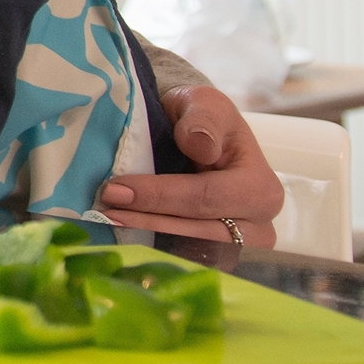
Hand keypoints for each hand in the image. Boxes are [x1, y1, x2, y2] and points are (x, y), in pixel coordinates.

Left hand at [96, 85, 284, 248]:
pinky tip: (120, 234)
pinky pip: (183, 258)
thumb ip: (204, 119)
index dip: (160, 196)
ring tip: (106, 222)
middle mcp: (257, 226)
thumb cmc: (203, 119)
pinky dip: (151, 248)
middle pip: (198, 231)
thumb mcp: (205, 104)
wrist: (197, 137)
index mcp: (261, 189)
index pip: (206, 197)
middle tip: (103, 209)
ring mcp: (238, 247)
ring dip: (146, 239)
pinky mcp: (215, 256)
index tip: (116, 190)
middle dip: (148, 220)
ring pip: (189, 250)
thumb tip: (201, 147)